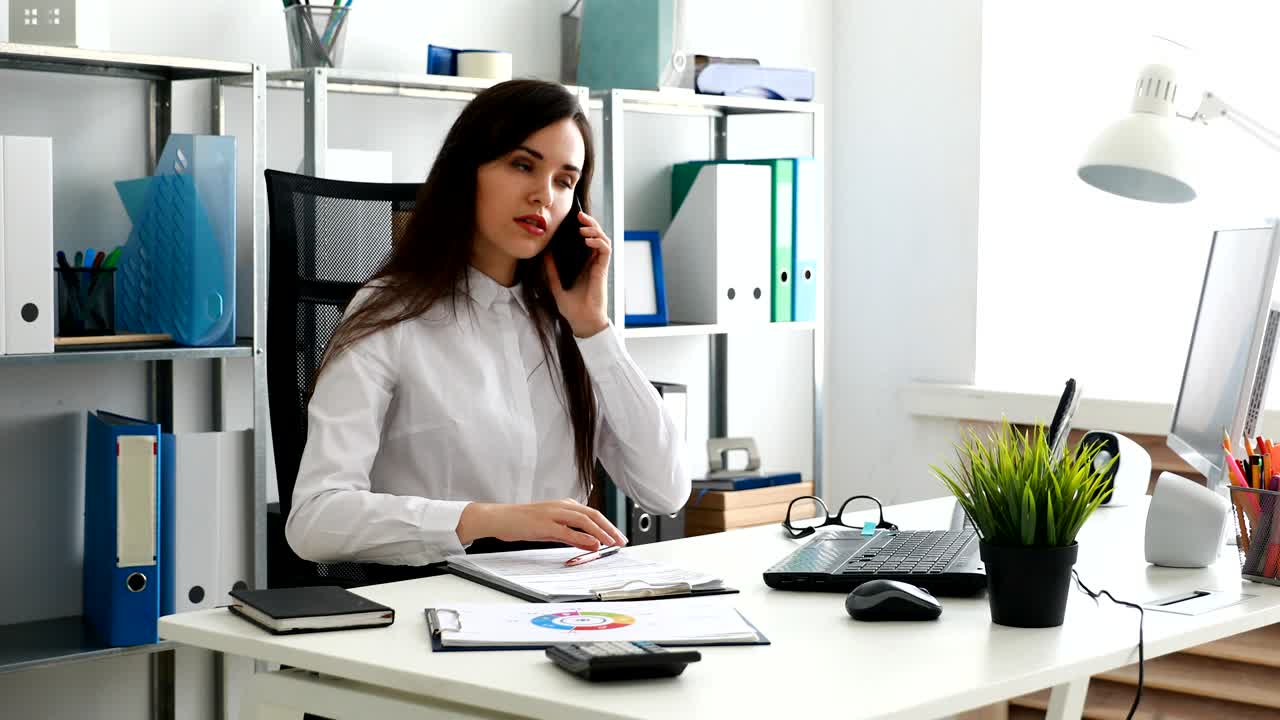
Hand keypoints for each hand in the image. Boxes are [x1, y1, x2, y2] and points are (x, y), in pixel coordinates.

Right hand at [456, 499, 627, 550]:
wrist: (500, 518)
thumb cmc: (523, 523)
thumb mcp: (552, 529)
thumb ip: (572, 536)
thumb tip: (590, 543)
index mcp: (564, 505)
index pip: (592, 514)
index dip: (608, 525)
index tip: (618, 536)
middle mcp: (562, 506)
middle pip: (592, 515)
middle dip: (610, 528)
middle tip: (621, 540)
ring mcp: (553, 514)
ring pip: (583, 520)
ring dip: (600, 531)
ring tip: (611, 542)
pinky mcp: (544, 524)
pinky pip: (566, 530)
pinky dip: (581, 536)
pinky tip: (592, 543)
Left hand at [544, 209, 609, 337]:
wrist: (582, 322)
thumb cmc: (571, 308)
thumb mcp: (555, 285)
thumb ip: (551, 270)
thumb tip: (544, 254)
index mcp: (582, 264)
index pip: (585, 240)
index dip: (582, 227)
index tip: (572, 219)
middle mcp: (592, 263)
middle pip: (596, 236)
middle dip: (590, 223)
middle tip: (579, 215)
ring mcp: (598, 266)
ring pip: (603, 240)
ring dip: (595, 230)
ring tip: (583, 227)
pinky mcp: (603, 270)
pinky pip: (605, 251)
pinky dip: (598, 242)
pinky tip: (587, 240)